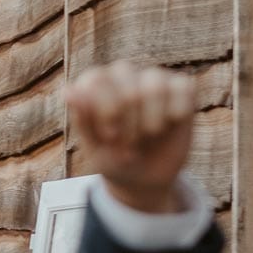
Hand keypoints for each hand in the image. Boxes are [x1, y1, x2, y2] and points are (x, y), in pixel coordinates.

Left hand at [64, 61, 195, 213]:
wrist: (144, 178)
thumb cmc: (113, 159)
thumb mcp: (95, 148)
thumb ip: (82, 119)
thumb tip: (69, 90)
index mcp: (95, 84)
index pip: (97, 80)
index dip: (106, 112)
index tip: (110, 137)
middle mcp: (123, 75)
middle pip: (128, 89)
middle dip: (129, 127)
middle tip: (127, 149)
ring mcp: (153, 79)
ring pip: (155, 86)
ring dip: (151, 122)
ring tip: (147, 139)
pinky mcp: (181, 88)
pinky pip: (184, 88)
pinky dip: (177, 112)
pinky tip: (170, 125)